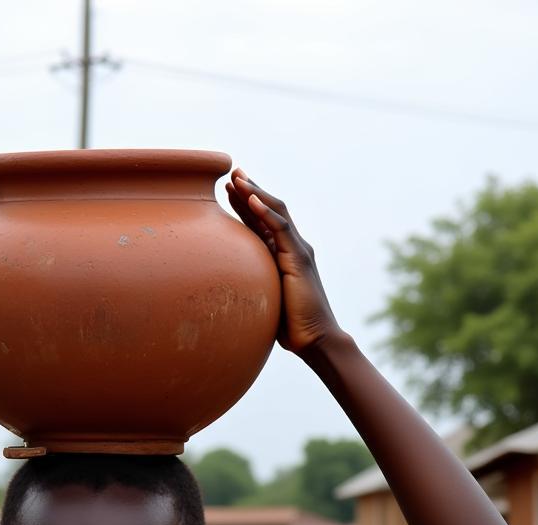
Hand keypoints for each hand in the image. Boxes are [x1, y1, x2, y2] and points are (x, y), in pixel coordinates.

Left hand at [226, 170, 346, 355]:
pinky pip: (281, 230)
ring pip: (276, 212)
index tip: (229, 189)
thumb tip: (223, 290)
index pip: (263, 221)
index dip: (246, 203)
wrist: (314, 338)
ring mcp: (298, 250)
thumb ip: (251, 286)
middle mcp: (292, 247)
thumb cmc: (289, 326)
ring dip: (255, 193)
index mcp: (283, 254)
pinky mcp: (299, 259)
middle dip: (250, 189)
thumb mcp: (263, 298)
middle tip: (231, 172)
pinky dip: (266, 213)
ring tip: (237, 178)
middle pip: (270, 209)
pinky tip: (250, 199)